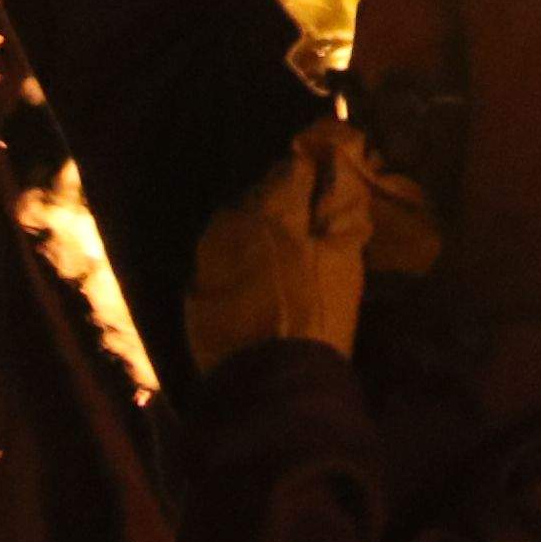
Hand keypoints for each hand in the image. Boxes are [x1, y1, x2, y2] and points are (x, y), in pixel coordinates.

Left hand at [186, 122, 373, 366]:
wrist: (272, 382)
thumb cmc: (317, 311)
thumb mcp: (343, 255)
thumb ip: (342, 202)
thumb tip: (344, 160)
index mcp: (267, 206)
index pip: (294, 165)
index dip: (320, 171)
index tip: (337, 185)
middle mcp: (227, 221)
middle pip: (263, 195)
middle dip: (290, 202)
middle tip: (318, 225)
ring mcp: (206, 257)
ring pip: (240, 226)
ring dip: (265, 232)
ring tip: (292, 257)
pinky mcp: (196, 291)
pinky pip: (225, 260)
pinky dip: (245, 263)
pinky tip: (265, 285)